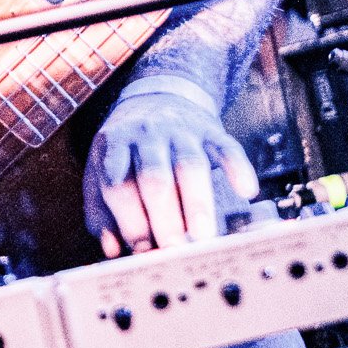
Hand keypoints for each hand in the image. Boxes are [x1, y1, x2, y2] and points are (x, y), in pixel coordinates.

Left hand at [83, 87, 258, 253]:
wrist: (157, 96)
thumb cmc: (127, 148)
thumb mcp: (101, 170)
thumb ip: (102, 211)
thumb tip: (112, 249)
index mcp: (114, 147)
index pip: (119, 186)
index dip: (130, 221)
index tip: (142, 250)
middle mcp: (146, 136)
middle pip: (154, 177)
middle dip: (164, 217)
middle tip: (173, 249)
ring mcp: (180, 131)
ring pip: (189, 165)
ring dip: (197, 202)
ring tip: (203, 235)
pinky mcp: (210, 131)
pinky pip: (227, 148)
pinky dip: (238, 168)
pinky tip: (245, 191)